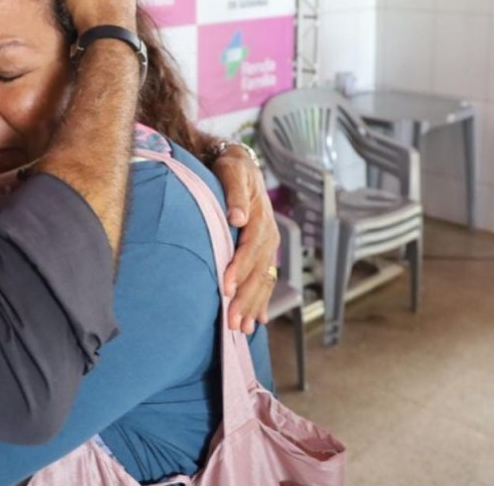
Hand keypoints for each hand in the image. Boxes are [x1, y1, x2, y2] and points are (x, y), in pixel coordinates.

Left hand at [210, 147, 279, 332]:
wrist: (240, 164)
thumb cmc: (231, 167)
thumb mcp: (232, 170)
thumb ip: (234, 192)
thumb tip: (237, 215)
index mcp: (259, 216)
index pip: (250, 247)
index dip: (239, 268)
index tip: (225, 288)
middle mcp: (268, 233)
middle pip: (259, 270)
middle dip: (246, 298)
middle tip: (233, 323)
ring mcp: (268, 244)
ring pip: (264, 279)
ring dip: (254, 305)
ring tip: (243, 328)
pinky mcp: (263, 251)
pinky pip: (266, 279)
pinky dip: (262, 300)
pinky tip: (258, 320)